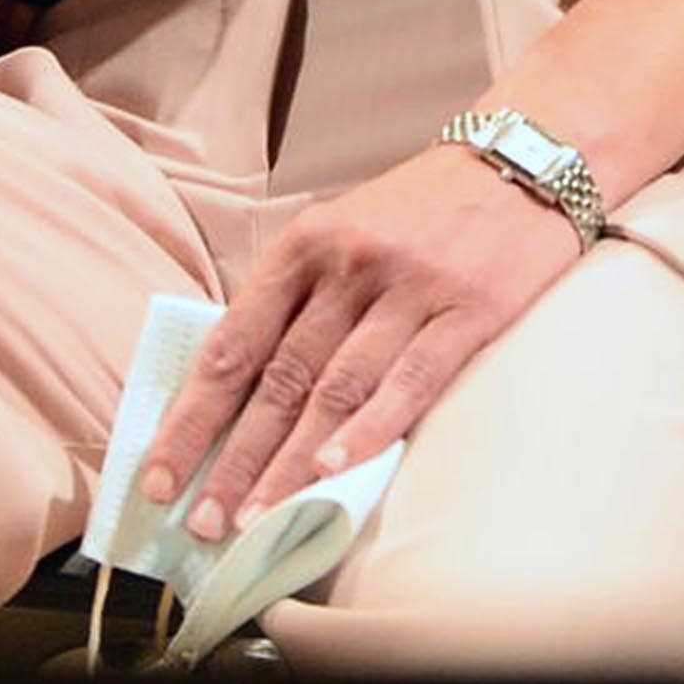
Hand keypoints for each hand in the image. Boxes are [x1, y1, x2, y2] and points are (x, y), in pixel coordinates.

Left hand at [136, 140, 584, 545]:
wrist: (525, 160)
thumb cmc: (421, 209)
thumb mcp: (343, 230)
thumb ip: (295, 298)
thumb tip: (238, 385)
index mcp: (304, 244)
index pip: (232, 344)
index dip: (192, 415)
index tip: (158, 475)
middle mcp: (348, 265)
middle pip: (278, 378)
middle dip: (234, 458)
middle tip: (201, 523)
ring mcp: (408, 289)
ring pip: (335, 390)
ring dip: (290, 463)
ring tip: (257, 520)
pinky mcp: (467, 312)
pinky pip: (410, 381)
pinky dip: (368, 431)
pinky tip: (334, 473)